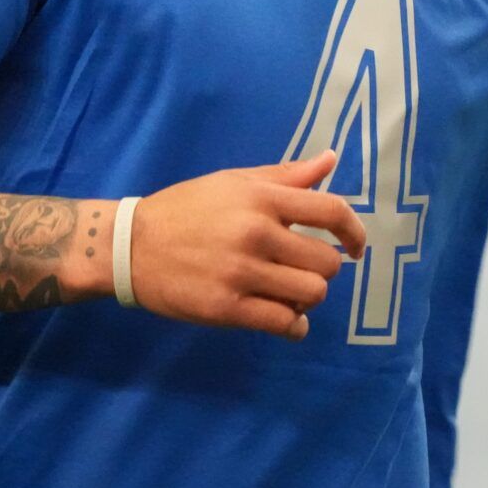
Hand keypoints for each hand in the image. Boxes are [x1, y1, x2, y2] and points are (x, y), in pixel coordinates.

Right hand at [130, 150, 366, 340]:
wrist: (131, 245)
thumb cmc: (186, 208)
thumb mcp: (234, 181)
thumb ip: (285, 175)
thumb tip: (331, 160)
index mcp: (261, 198)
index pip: (330, 211)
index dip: (354, 231)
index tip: (356, 247)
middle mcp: (257, 233)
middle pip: (326, 262)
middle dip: (323, 270)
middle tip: (303, 270)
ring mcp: (242, 273)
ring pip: (310, 294)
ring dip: (308, 298)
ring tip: (290, 292)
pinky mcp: (227, 308)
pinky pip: (284, 323)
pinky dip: (295, 326)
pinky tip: (287, 320)